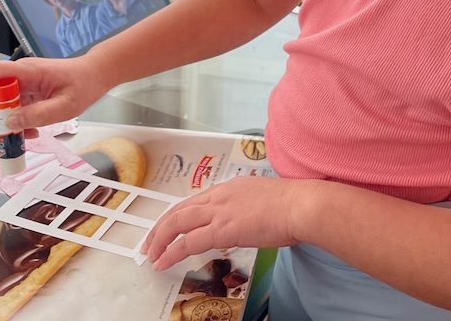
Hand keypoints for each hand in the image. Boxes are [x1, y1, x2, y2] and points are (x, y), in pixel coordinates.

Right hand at [0, 53, 110, 156]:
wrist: (95, 75)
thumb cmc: (84, 84)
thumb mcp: (66, 105)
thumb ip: (39, 115)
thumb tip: (10, 125)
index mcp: (26, 72)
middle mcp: (18, 77)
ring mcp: (20, 86)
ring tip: (9, 147)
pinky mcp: (25, 95)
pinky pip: (10, 111)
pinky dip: (13, 127)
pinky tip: (27, 135)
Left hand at [142, 176, 309, 271]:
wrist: (301, 205)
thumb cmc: (293, 204)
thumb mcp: (264, 200)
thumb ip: (248, 209)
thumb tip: (247, 221)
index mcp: (229, 188)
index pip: (194, 201)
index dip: (176, 216)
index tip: (167, 228)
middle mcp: (220, 196)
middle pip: (179, 210)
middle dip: (159, 228)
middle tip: (149, 244)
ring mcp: (219, 211)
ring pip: (177, 223)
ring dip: (159, 240)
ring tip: (151, 255)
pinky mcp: (222, 229)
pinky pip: (187, 242)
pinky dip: (171, 252)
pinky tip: (162, 263)